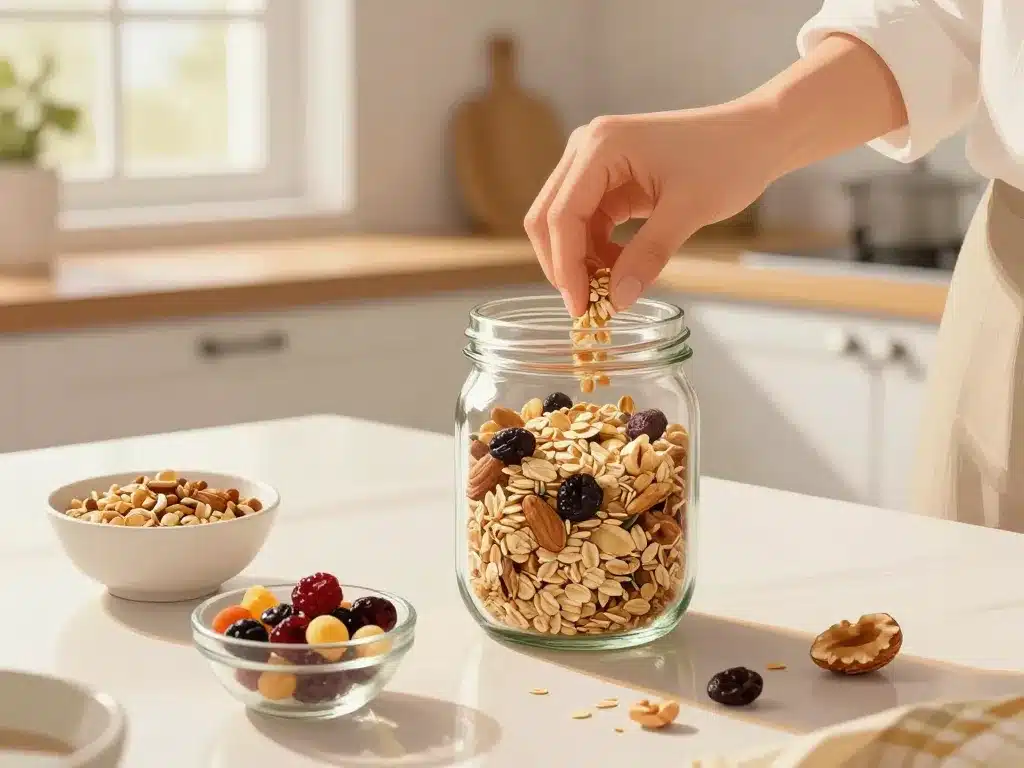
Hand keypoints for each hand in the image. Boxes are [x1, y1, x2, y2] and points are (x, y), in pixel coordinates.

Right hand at [524, 101, 780, 315]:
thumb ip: (648, 256)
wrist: (756, 136)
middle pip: (548, 218)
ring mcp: (593, 162)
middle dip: (564, 266)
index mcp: (601, 145)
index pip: (562, 215)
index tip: (581, 308)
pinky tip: (621, 269)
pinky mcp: (606, 178)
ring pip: (563, 224)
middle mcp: (586, 148)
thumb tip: (617, 301)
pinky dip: (596, 252)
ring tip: (612, 289)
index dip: (566, 267)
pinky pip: (586, 223)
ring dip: (581, 262)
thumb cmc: (729, 159)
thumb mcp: (689, 211)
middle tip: (588, 308)